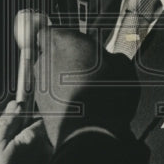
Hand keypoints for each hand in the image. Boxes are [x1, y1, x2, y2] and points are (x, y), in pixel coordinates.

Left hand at [34, 28, 138, 146]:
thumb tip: (114, 60)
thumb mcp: (123, 67)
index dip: (66, 38)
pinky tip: (81, 107)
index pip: (53, 30)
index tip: (79, 44)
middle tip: (87, 68)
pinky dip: (61, 100)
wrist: (91, 133)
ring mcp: (40, 84)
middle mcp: (45, 60)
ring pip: (50, 76)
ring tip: (86, 91)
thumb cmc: (105, 96)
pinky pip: (50, 97)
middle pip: (51, 53)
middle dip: (66, 59)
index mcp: (64, 40)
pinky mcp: (40, 107)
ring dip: (63, 81)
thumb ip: (113, 56)